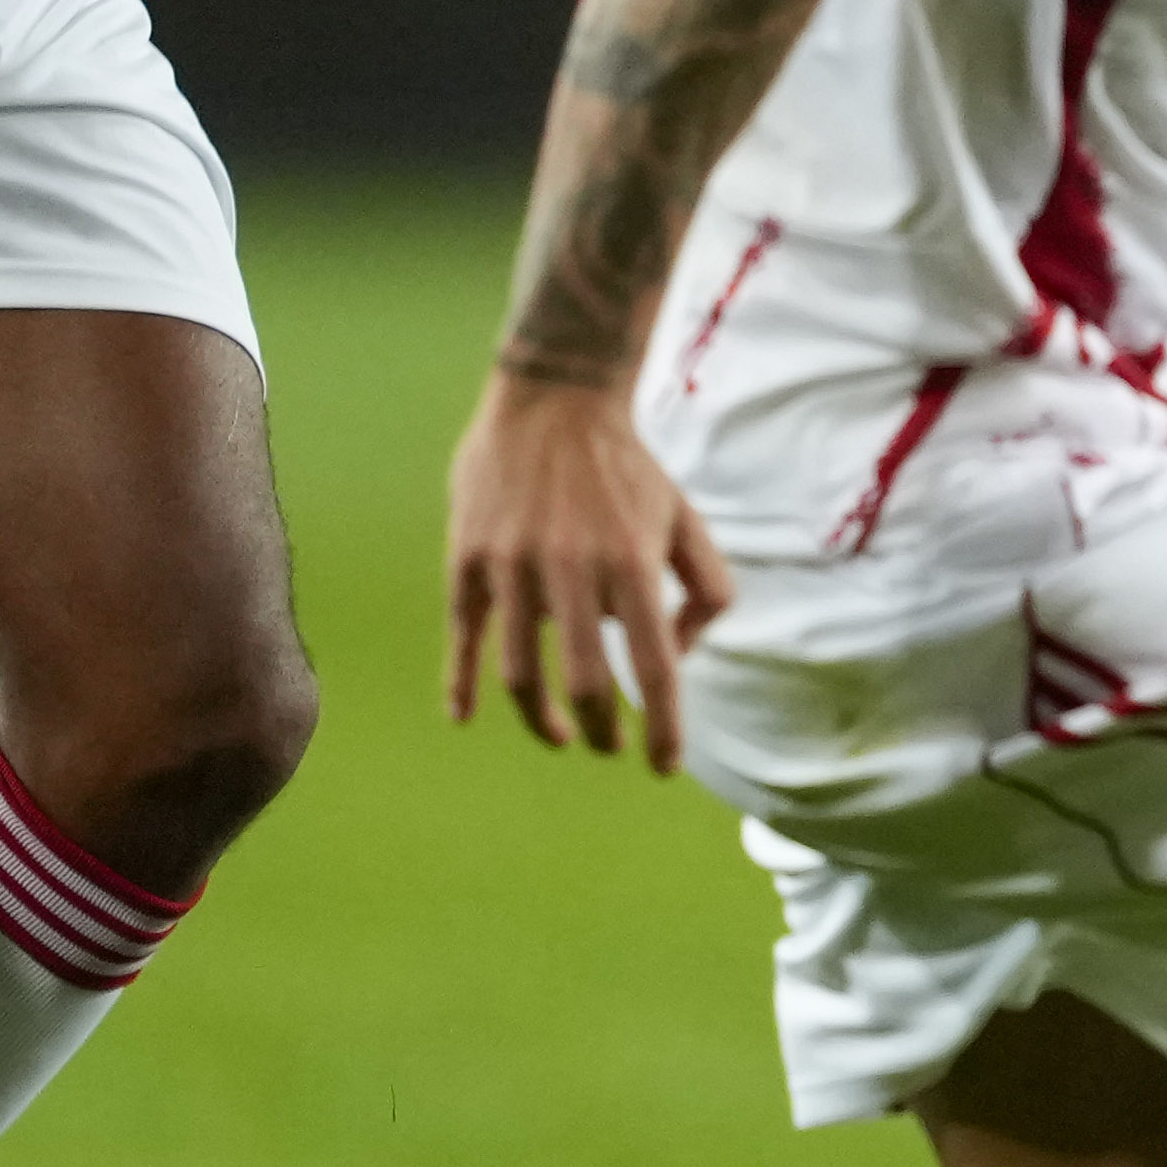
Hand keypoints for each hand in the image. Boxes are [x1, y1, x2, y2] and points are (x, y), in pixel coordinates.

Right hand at [444, 370, 733, 772]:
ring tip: (561, 736)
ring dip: (541, 719)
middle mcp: (573, 568)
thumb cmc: (627, 471)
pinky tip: (465, 717)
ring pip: (521, 671)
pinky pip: (463, 634)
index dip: (663, 726)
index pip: (654, 666)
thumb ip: (705, 590)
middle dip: (600, 731)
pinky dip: (461, 682)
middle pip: (585, 681)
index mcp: (633, 562)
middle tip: (608, 747)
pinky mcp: (469, 557)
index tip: (662, 766)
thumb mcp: (686, 520)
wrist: (553, 400)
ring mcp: (514, 564)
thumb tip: (679, 656)